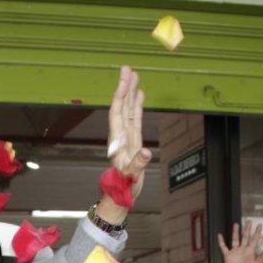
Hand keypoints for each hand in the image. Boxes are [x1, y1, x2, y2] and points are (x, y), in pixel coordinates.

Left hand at [98, 66, 152, 224]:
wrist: (121, 194)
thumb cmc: (124, 186)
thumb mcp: (131, 176)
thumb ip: (138, 163)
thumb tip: (145, 151)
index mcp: (117, 139)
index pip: (117, 112)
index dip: (120, 95)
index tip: (124, 80)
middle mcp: (120, 134)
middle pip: (121, 105)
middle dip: (124, 87)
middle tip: (127, 68)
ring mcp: (126, 136)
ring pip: (128, 109)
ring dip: (130, 92)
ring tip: (134, 75)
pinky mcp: (133, 139)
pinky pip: (135, 117)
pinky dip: (136, 104)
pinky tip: (139, 94)